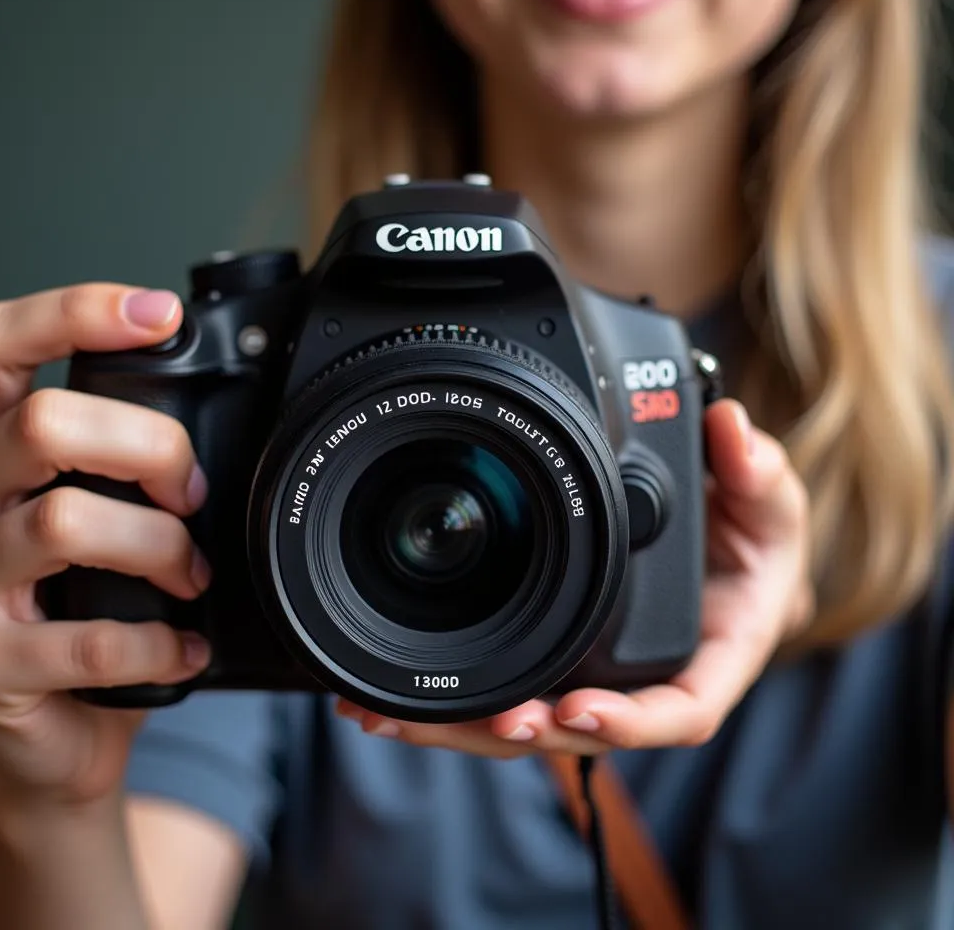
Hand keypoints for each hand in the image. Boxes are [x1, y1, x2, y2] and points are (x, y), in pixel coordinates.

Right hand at [0, 284, 212, 807]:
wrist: (54, 731)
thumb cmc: (86, 607)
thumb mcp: (98, 517)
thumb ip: (127, 466)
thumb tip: (226, 417)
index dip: (73, 312)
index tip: (160, 314)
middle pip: (40, 423)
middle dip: (148, 445)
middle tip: (190, 491)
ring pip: (63, 521)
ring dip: (160, 547)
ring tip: (194, 576)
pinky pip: (90, 636)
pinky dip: (161, 642)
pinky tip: (184, 648)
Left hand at [334, 398, 812, 757]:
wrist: (728, 544)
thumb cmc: (754, 535)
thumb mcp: (769, 498)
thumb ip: (758, 469)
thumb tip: (731, 428)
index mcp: (710, 657)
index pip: (676, 711)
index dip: (627, 723)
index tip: (574, 710)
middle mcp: (647, 679)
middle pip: (579, 731)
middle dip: (514, 733)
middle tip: (448, 717)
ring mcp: (598, 672)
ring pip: (532, 717)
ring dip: (464, 725)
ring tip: (392, 715)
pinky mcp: (560, 654)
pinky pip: (513, 680)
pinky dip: (460, 692)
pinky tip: (399, 691)